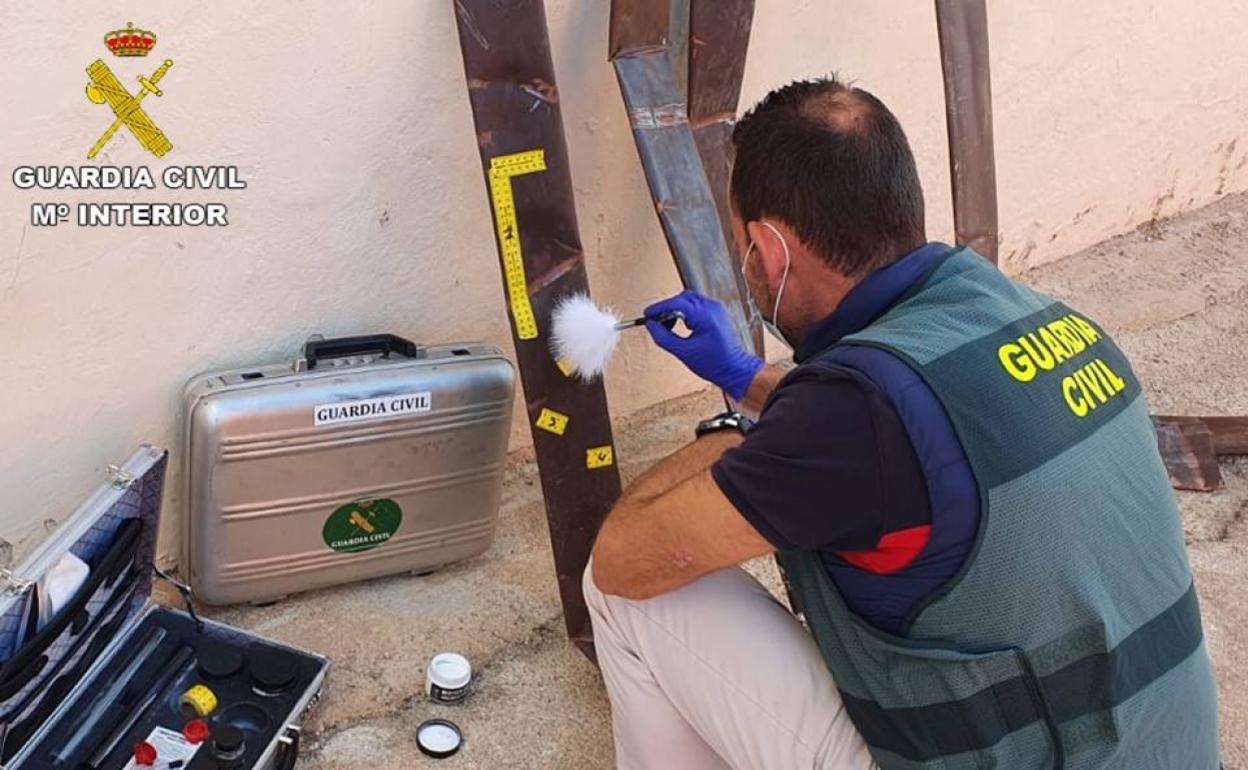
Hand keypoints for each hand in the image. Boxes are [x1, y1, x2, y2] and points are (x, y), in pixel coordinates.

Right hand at [644, 291, 762, 399]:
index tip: (648, 314)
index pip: (677, 303)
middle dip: (666, 308)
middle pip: (682, 298)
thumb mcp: (682, 352)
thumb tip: (651, 326)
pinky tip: (679, 323)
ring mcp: (716, 309)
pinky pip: (696, 305)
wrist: (733, 369)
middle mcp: (712, 308)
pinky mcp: (717, 313)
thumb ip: (663, 337)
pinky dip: (685, 311)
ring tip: (667, 324)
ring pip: (689, 300)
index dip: (659, 308)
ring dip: (675, 308)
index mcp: (705, 316)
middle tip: (655, 320)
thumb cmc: (714, 364)